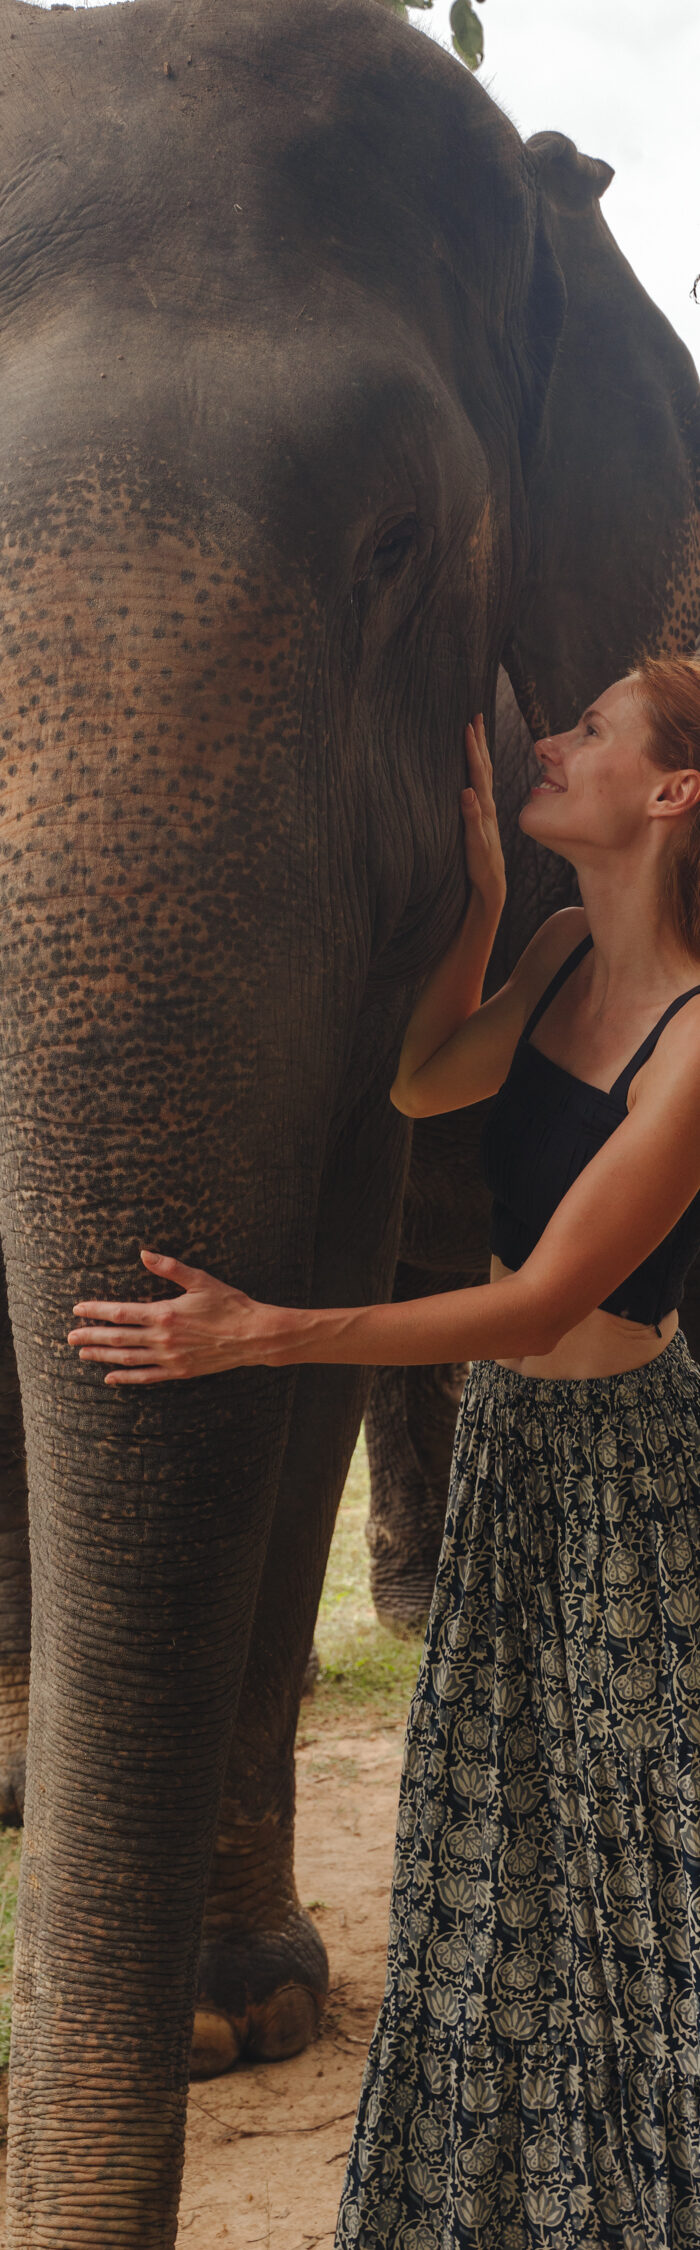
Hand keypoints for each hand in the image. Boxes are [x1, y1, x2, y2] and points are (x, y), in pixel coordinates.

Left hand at [67, 1249, 294, 1383]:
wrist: (253, 1335)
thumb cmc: (229, 1304)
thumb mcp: (200, 1280)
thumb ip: (169, 1268)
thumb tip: (144, 1253)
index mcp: (164, 1313)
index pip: (121, 1313)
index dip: (96, 1312)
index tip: (78, 1310)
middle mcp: (163, 1338)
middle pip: (118, 1338)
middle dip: (91, 1337)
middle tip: (70, 1337)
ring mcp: (170, 1357)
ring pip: (128, 1359)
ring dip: (103, 1357)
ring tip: (83, 1354)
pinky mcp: (180, 1371)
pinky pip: (147, 1376)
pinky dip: (127, 1378)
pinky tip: (110, 1378)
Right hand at [461, 716, 505, 912]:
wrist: (491, 883)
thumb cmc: (481, 866)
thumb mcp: (475, 843)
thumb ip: (471, 818)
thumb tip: (466, 791)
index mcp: (484, 806)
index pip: (478, 771)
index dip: (473, 749)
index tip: (468, 725)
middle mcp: (486, 803)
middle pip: (483, 765)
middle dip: (479, 740)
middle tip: (475, 715)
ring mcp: (485, 808)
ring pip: (483, 772)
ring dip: (480, 749)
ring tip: (476, 729)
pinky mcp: (482, 814)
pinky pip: (481, 783)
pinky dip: (478, 767)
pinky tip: (474, 763)